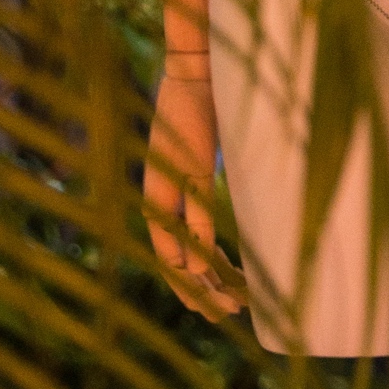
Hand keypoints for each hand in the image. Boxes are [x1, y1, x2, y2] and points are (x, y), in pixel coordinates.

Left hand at [144, 61, 244, 322]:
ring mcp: (173, 186)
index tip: (224, 297)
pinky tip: (216, 271)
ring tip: (228, 306)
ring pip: (182, 251)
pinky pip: (196, 219)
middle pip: (173, 262)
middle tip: (222, 316)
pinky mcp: (188, 172)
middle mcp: (160, 197)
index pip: (176, 252)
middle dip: (198, 294)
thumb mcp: (204, 161)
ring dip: (204, 282)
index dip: (198, 279)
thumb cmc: (203, 110)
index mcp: (162, 196)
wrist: (195, 71)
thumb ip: (206, 189)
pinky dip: (204, 247)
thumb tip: (226, 214)